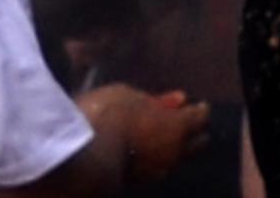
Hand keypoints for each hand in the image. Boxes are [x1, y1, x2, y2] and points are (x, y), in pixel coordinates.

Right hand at [80, 84, 209, 184]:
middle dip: (193, 132)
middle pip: (197, 143)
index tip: (194, 103)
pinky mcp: (138, 182)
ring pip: (176, 158)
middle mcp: (174, 153)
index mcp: (178, 127)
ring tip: (158, 133)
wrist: (78, 159)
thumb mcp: (129, 96)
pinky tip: (142, 147)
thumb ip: (155, 100)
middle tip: (182, 121)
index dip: (198, 108)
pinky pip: (156, 167)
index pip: (201, 117)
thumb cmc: (105, 118)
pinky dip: (154, 156)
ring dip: (172, 146)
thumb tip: (177, 100)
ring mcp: (156, 171)